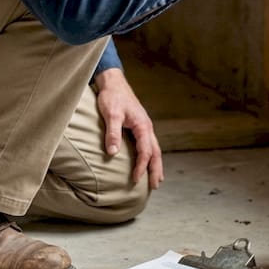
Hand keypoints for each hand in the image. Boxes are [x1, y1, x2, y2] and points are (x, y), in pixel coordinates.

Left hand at [93, 68, 164, 188]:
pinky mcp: (139, 126)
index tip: (136, 179)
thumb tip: (112, 153)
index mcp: (142, 126)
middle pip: (156, 152)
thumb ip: (112, 133)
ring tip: (156, 178)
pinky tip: (148, 161)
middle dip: (156, 169)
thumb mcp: (111, 114)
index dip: (142, 166)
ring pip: (155, 149)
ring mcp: (144, 127)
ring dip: (156, 164)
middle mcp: (147, 127)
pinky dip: (151, 156)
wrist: (113, 83)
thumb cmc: (112, 97)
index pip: (145, 151)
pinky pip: (149, 144)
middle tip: (155, 186)